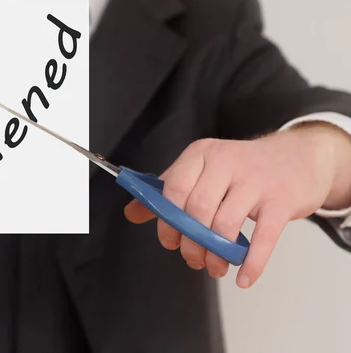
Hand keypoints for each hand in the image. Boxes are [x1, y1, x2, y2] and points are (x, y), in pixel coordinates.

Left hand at [124, 123, 350, 287]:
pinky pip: (263, 237)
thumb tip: (132, 212)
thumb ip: (167, 191)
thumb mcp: (202, 169)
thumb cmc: (243, 168)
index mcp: (202, 154)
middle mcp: (227, 162)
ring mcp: (256, 180)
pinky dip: (251, 262)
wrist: (298, 156)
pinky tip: (244, 278)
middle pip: (197, 210)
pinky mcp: (282, 199)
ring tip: (215, 266)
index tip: (169, 241)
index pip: (174, 188)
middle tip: (193, 258)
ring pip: (225, 225)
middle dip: (191, 242)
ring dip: (216, 255)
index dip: (167, 221)